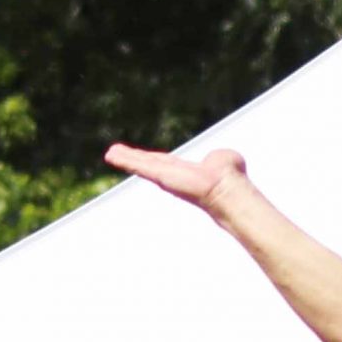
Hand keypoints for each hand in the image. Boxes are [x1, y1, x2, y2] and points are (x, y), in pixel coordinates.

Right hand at [106, 142, 247, 217]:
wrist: (226, 187)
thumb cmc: (230, 178)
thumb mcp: (227, 161)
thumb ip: (224, 159)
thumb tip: (229, 160)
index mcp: (187, 172)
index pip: (166, 163)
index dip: (154, 159)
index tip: (142, 157)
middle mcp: (174, 176)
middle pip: (149, 164)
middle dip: (133, 159)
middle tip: (115, 154)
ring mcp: (165, 176)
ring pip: (142, 166)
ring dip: (126, 159)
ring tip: (110, 154)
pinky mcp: (160, 175)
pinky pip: (140, 166)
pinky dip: (125, 160)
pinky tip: (111, 155)